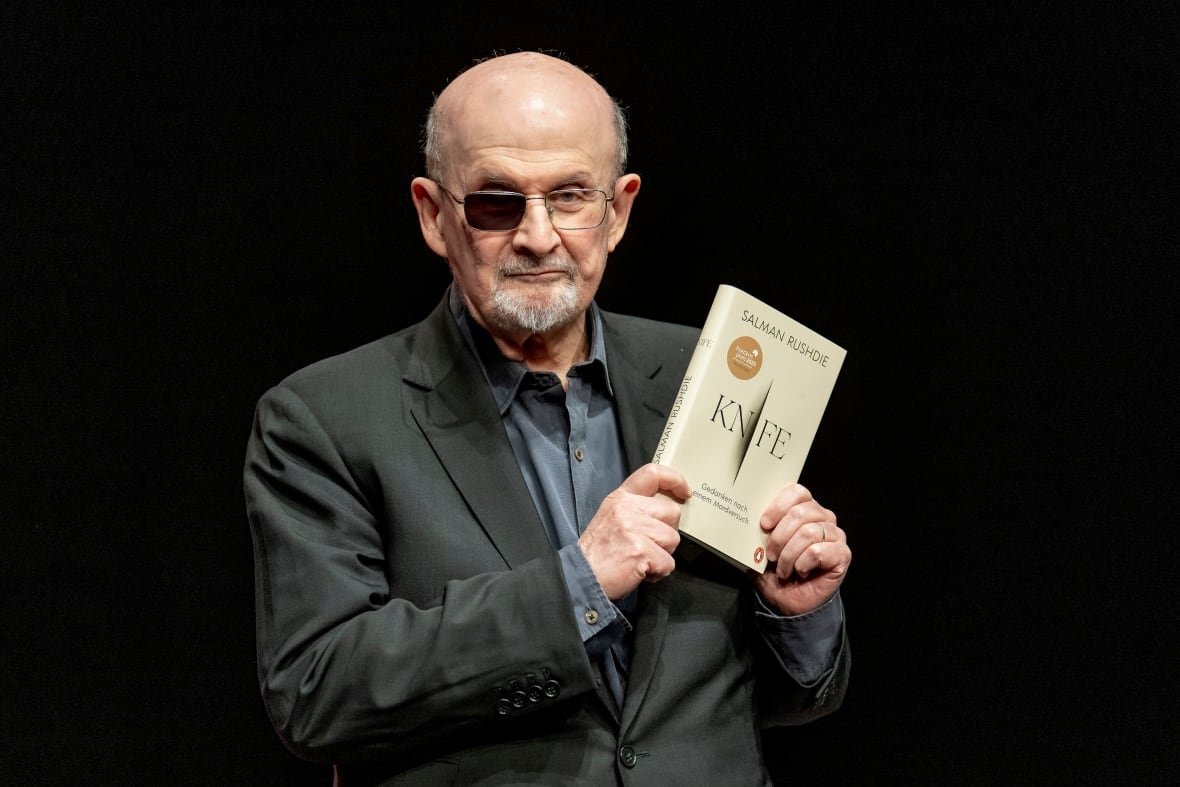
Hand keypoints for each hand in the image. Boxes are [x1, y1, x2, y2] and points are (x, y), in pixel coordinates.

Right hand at [578, 464, 690, 599]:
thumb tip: (664, 509)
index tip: (684, 491)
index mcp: (621, 498)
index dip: (675, 479)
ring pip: (673, 539)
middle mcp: (627, 508)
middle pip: (672, 512)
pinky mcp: (641, 550)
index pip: (653, 474)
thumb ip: (636, 508)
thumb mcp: (611, 517)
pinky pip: (668, 562)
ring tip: (641, 559)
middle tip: (648, 545)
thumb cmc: (598, 553)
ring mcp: (634, 528)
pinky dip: (659, 572)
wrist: (581, 576)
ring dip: (662, 554)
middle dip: (666, 532)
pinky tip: (641, 571)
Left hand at [751, 484, 850, 615]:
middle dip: (779, 536)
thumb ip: (756, 530)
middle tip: (771, 554)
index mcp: (804, 508)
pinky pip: (817, 551)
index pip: (796, 492)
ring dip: (789, 554)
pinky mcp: (842, 554)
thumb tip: (744, 516)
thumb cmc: (775, 571)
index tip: (764, 524)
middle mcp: (823, 518)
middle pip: (801, 512)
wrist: (788, 601)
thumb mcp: (759, 547)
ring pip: (808, 532)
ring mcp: (835, 535)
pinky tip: (801, 571)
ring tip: (783, 568)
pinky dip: (802, 563)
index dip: (778, 506)